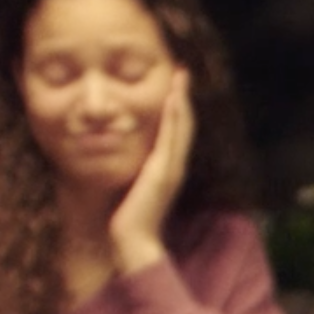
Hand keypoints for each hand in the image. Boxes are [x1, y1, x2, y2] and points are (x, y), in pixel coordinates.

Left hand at [109, 81, 193, 274]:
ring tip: (181, 78)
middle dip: (184, 97)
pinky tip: (172, 100)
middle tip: (183, 72)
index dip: (179, 108)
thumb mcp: (133, 187)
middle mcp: (175, 165)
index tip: (176, 86)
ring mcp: (172, 167)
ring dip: (182, 100)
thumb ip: (136, 172)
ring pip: (182, 127)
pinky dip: (174, 117)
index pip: (177, 131)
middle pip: (185, 124)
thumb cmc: (128, 218)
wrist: (132, 240)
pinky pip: (171, 138)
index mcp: (169, 167)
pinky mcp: (163, 171)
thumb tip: (128, 160)